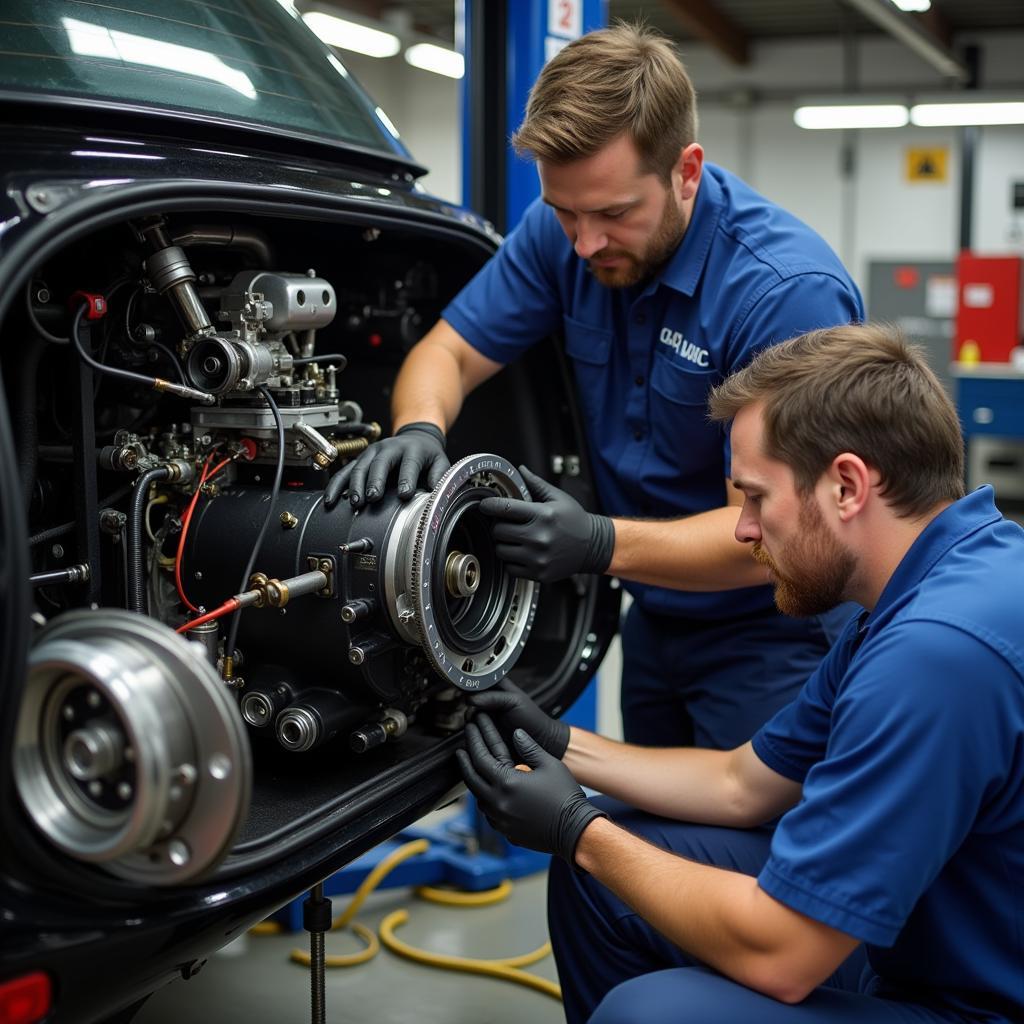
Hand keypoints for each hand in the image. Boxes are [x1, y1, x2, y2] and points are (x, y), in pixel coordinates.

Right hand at [324, 422, 448, 508]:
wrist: (415, 436)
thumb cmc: (427, 454)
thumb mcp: (440, 462)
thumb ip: (439, 477)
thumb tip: (436, 493)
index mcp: (412, 449)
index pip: (409, 463)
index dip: (407, 479)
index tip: (405, 495)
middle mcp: (390, 448)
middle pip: (380, 463)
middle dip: (374, 481)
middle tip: (372, 498)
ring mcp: (372, 452)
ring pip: (360, 466)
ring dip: (355, 485)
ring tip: (354, 503)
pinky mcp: (361, 459)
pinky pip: (345, 472)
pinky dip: (337, 485)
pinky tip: (331, 499)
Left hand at [456, 714, 605, 862]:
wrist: (574, 831)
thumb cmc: (565, 796)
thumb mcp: (549, 764)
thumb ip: (529, 747)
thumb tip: (515, 733)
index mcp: (507, 783)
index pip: (481, 758)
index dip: (475, 741)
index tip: (472, 728)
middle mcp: (498, 803)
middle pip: (472, 778)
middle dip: (464, 760)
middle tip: (460, 747)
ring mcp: (500, 819)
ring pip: (477, 796)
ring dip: (473, 779)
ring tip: (472, 767)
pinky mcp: (505, 830)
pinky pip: (487, 812)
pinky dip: (484, 798)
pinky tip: (487, 791)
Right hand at [468, 678, 568, 758]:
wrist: (540, 741)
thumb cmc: (532, 718)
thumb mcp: (514, 701)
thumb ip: (493, 697)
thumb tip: (471, 699)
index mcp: (498, 687)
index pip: (478, 681)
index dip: (470, 685)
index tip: (467, 693)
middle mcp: (489, 701)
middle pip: (469, 698)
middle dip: (469, 705)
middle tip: (474, 711)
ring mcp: (486, 717)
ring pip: (468, 714)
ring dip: (470, 719)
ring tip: (477, 723)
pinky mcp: (484, 732)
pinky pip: (472, 729)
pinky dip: (471, 730)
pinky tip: (476, 732)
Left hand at [477, 466, 614, 582]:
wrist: (594, 546)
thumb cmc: (575, 521)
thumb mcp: (558, 498)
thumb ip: (536, 484)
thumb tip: (520, 470)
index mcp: (543, 515)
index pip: (505, 508)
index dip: (490, 506)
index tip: (484, 506)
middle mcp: (540, 537)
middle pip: (499, 531)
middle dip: (499, 526)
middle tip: (506, 525)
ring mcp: (538, 557)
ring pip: (501, 551)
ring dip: (504, 544)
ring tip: (514, 540)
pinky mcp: (539, 573)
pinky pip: (511, 568)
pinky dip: (512, 561)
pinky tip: (522, 553)